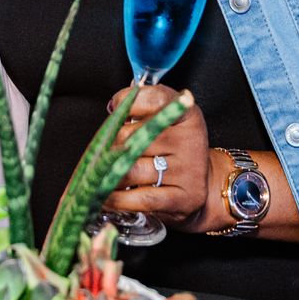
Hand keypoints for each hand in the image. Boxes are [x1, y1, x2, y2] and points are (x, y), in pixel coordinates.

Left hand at [99, 84, 212, 226]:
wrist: (200, 182)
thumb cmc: (171, 148)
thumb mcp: (164, 121)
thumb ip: (140, 109)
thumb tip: (114, 109)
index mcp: (185, 114)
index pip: (154, 100)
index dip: (128, 102)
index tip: (114, 109)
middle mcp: (189, 139)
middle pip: (131, 137)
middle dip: (110, 146)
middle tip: (103, 153)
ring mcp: (188, 170)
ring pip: (131, 170)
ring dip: (108, 176)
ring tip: (98, 178)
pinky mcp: (184, 198)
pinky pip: (142, 199)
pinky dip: (119, 200)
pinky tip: (107, 197)